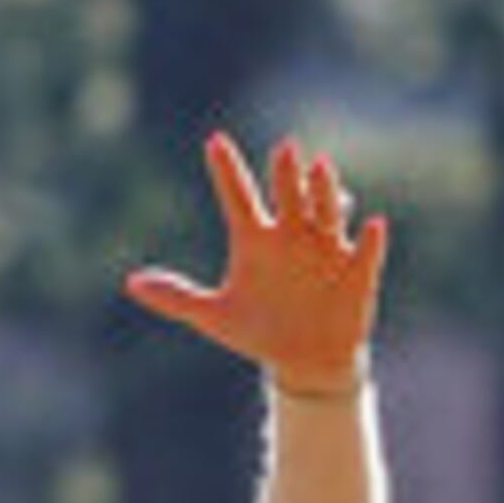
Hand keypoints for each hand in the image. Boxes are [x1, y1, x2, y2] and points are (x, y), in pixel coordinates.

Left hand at [122, 132, 386, 393]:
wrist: (303, 360)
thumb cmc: (258, 331)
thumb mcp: (214, 317)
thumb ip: (176, 298)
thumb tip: (130, 283)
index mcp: (255, 239)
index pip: (237, 197)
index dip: (226, 171)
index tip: (214, 142)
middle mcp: (292, 234)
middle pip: (287, 197)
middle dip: (286, 176)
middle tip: (283, 151)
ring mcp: (326, 249)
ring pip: (327, 212)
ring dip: (326, 192)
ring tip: (321, 168)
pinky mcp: (357, 272)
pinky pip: (366, 253)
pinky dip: (370, 241)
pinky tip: (373, 226)